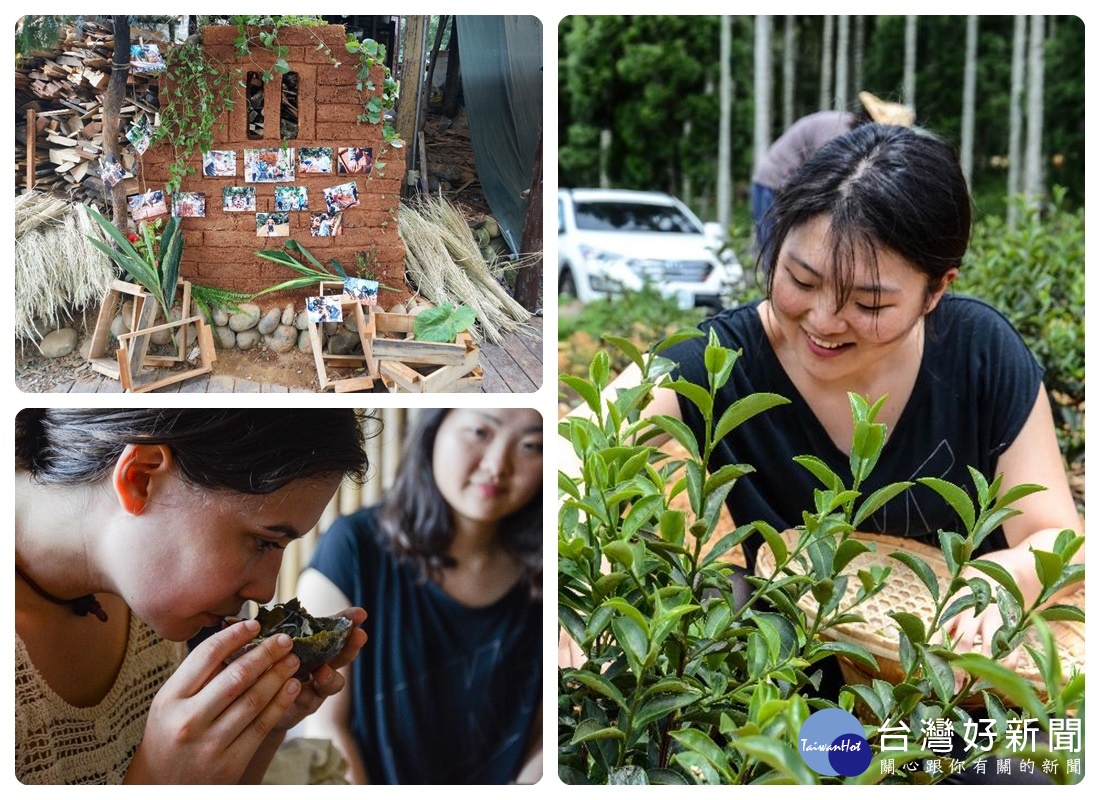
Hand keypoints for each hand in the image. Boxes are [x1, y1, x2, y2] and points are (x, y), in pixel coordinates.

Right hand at [125, 619, 302, 783]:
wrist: (162, 788)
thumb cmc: (169, 736)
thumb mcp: (169, 704)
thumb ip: (197, 676)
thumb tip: (236, 639)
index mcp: (170, 698)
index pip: (206, 655)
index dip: (235, 636)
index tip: (255, 624)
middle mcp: (188, 720)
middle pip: (236, 676)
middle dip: (266, 653)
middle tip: (285, 639)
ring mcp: (209, 743)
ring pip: (253, 700)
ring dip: (278, 675)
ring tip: (292, 660)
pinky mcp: (229, 764)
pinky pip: (261, 726)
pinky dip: (280, 703)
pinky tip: (292, 687)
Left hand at [269, 606, 367, 733]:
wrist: (256, 705)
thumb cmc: (264, 667)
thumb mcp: (267, 647)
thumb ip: (270, 634)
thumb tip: (263, 615)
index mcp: (315, 645)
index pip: (336, 629)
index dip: (348, 620)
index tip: (361, 614)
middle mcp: (322, 665)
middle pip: (343, 655)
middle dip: (352, 645)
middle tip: (359, 636)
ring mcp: (316, 688)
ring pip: (333, 682)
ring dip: (330, 676)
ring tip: (322, 672)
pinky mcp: (304, 706)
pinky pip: (309, 701)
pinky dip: (304, 694)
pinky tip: (296, 690)